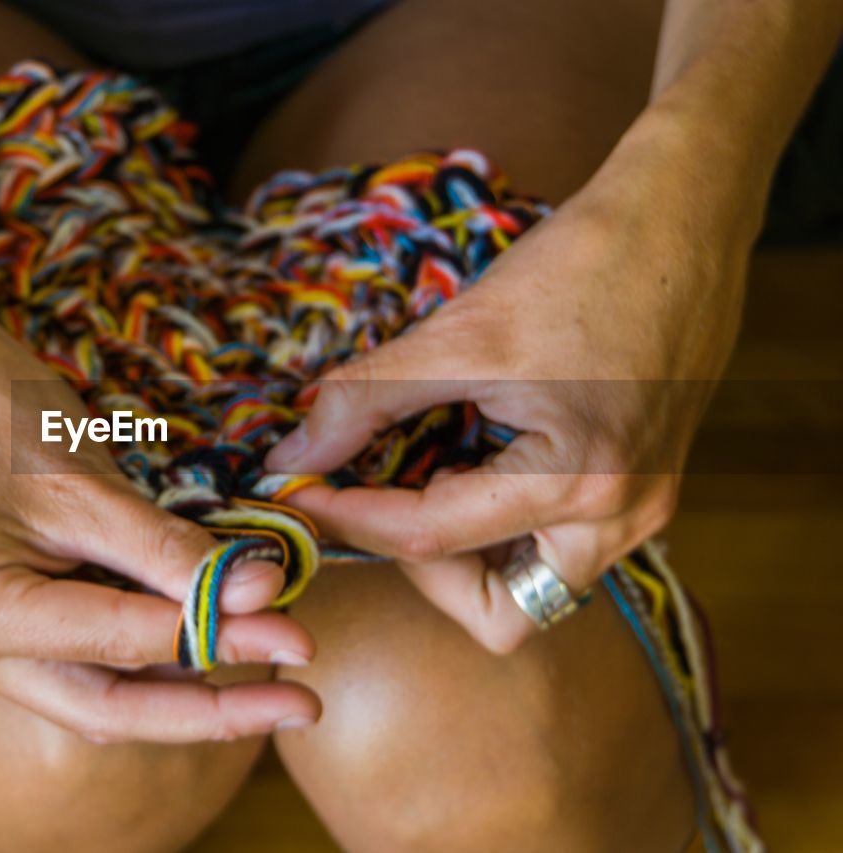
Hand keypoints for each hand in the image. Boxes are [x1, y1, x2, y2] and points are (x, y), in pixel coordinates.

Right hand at [0, 290, 319, 741]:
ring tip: (275, 677)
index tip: (296, 633)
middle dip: (211, 710)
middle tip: (302, 702)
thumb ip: (170, 551)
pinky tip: (218, 644)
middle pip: (109, 709)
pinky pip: (92, 663)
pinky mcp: (8, 635)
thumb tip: (265, 595)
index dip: (215, 640)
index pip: (116, 644)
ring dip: (189, 687)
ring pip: (104, 696)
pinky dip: (157, 657)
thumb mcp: (88, 484)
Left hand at [265, 125, 753, 652]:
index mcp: (579, 482)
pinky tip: (476, 463)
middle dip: (423, 568)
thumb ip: (366, 401)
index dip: (348, 519)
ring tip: (428, 475)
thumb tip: (292, 456)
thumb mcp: (458, 334)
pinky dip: (501, 526)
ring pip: (530, 590)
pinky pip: (557, 548)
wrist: (681, 223)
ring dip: (465, 552)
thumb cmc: (581, 267)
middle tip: (381, 500)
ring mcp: (642, 512)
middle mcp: (620, 519)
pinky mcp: (641, 492)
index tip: (294, 494)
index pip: (431, 538)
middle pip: (496, 611)